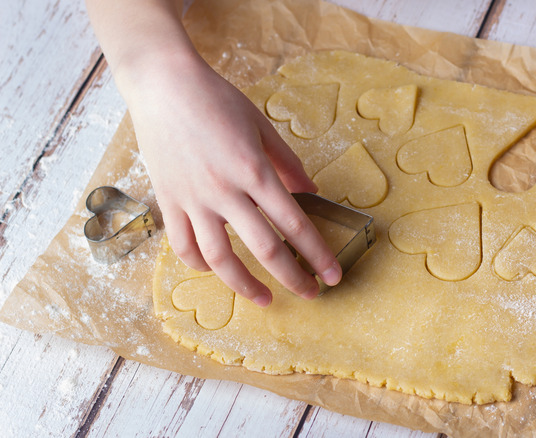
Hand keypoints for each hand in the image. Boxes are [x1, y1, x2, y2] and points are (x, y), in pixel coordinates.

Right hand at [123, 52, 340, 305]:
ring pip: (220, 258)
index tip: (331, 276)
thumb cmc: (217, 100)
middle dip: (292, 278)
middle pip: (264, 248)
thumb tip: (311, 193)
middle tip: (310, 294)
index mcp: (254, 171)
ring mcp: (193, 199)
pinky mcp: (168, 200)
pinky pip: (183, 245)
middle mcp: (224, 191)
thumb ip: (288, 164)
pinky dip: (200, 264)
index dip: (317, 254)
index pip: (294, 224)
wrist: (163, 85)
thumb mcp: (262, 127)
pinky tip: (216, 270)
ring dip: (246, 285)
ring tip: (265, 298)